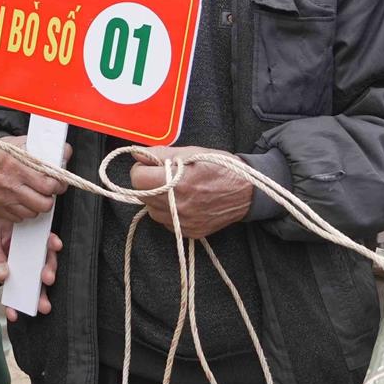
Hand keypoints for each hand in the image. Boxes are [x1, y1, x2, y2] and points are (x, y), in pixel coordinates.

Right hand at [0, 136, 68, 222]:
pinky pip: (18, 218)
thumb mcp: (26, 143)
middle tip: (47, 191)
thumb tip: (66, 154)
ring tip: (33, 194)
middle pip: (43, 204)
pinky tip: (21, 199)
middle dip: (49, 198)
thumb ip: (48, 149)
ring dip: (36, 205)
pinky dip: (23, 210)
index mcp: (16, 165)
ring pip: (32, 213)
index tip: (58, 183)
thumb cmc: (4, 151)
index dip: (58, 185)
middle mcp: (7, 182)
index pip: (47, 185)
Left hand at [0, 217, 61, 320]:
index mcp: (26, 236)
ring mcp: (24, 269)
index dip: (51, 241)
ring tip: (41, 306)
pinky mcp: (15, 282)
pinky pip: (17, 296)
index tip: (55, 245)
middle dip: (49, 271)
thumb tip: (3, 273)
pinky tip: (14, 313)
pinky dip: (16, 306)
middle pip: (45, 262)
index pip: (43, 238)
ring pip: (36, 284)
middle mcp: (29, 253)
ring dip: (40, 296)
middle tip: (47, 279)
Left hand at [129, 147, 254, 238]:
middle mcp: (178, 206)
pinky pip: (167, 222)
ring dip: (158, 199)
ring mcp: (183, 222)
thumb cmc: (221, 167)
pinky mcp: (189, 232)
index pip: (137, 178)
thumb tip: (136, 154)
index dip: (143, 168)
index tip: (153, 165)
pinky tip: (185, 201)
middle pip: (142, 195)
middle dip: (150, 183)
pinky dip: (170, 211)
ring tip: (177, 189)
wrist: (247, 192)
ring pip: (153, 211)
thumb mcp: (193, 151)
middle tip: (167, 175)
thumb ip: (161, 153)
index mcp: (178, 182)